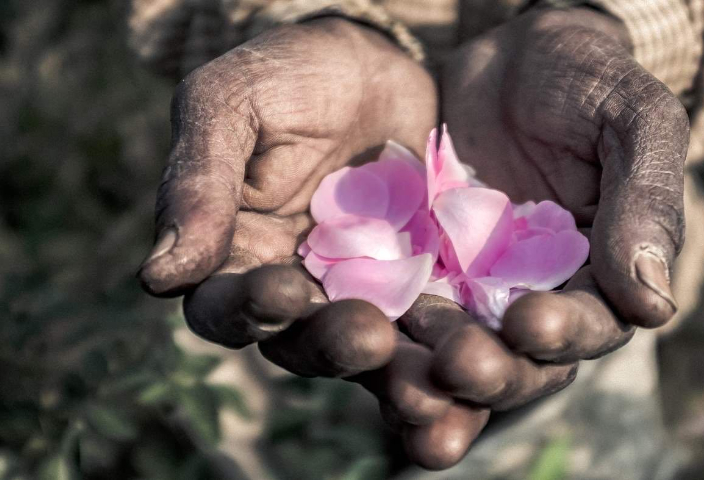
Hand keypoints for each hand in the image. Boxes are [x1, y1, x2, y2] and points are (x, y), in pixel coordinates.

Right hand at [137, 18, 436, 374]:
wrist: (375, 64)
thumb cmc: (288, 76)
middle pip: (301, 341)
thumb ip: (198, 183)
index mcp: (232, 257)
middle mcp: (293, 290)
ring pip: (369, 345)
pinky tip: (476, 343)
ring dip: (395, 359)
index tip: (280, 287)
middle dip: (332, 342)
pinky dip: (446, 340)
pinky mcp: (417, 286)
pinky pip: (428, 323)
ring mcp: (358, 293)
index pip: (223, 307)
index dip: (246, 307)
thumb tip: (159, 275)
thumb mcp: (232, 107)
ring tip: (426, 353)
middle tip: (368, 335)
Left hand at [371, 7, 689, 467]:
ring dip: (431, 373)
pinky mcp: (418, 272)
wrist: (509, 61)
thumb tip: (654, 306)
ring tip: (402, 370)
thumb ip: (646, 203)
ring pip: (456, 350)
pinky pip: (399, 311)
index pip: (592, 324)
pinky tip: (356, 342)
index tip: (529, 323)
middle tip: (458, 362)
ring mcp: (473, 292)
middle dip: (493, 368)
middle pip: (520, 360)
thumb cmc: (587, 82)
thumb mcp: (633, 123)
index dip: (565, 332)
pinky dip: (382, 336)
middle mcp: (537, 299)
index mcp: (601, 277)